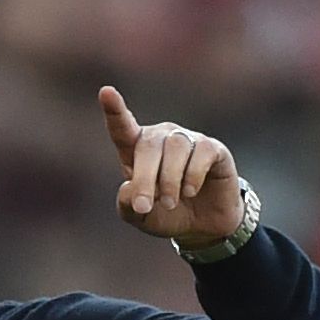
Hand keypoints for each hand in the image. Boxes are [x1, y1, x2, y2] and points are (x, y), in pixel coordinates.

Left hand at [99, 85, 248, 251]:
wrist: (204, 226)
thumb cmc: (167, 215)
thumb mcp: (141, 217)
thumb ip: (128, 205)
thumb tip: (130, 189)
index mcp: (136, 150)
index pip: (122, 127)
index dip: (115, 110)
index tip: (106, 92)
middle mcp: (161, 138)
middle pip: (148, 146)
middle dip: (144, 178)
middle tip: (144, 206)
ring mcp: (187, 140)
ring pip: (175, 148)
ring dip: (169, 180)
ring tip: (170, 202)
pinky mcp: (212, 148)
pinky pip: (200, 152)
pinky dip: (192, 175)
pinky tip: (190, 191)